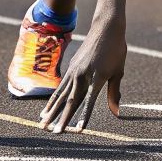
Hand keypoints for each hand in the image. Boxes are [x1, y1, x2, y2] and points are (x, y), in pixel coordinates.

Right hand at [40, 11, 125, 132]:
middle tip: (54, 133)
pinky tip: (45, 110)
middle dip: (62, 119)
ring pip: (61, 96)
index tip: (78, 131)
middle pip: (71, 101)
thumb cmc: (116, 50)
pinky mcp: (71, 68)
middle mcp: (83, 75)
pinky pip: (60, 87)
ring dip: (52, 111)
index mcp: (98, 77)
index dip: (84, 117)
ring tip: (43, 124)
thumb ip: (114, 93)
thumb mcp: (118, 71)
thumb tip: (117, 113)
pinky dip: (52, 100)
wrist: (105, 27)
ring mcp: (75, 71)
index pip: (89, 101)